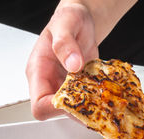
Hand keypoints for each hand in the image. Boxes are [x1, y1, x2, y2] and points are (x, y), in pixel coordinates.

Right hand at [26, 3, 98, 119]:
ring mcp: (63, 89)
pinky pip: (84, 104)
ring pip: (72, 111)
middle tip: (96, 104)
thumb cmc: (68, 20)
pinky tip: (105, 95)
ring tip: (103, 100)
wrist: (81, 20)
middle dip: (76, 111)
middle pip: (57, 112)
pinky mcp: (77, 90)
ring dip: (88, 109)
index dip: (54, 109)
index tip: (73, 102)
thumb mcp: (66, 23)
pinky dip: (95, 103)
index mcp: (38, 72)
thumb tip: (73, 64)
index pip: (39, 105)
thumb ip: (65, 43)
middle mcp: (49, 84)